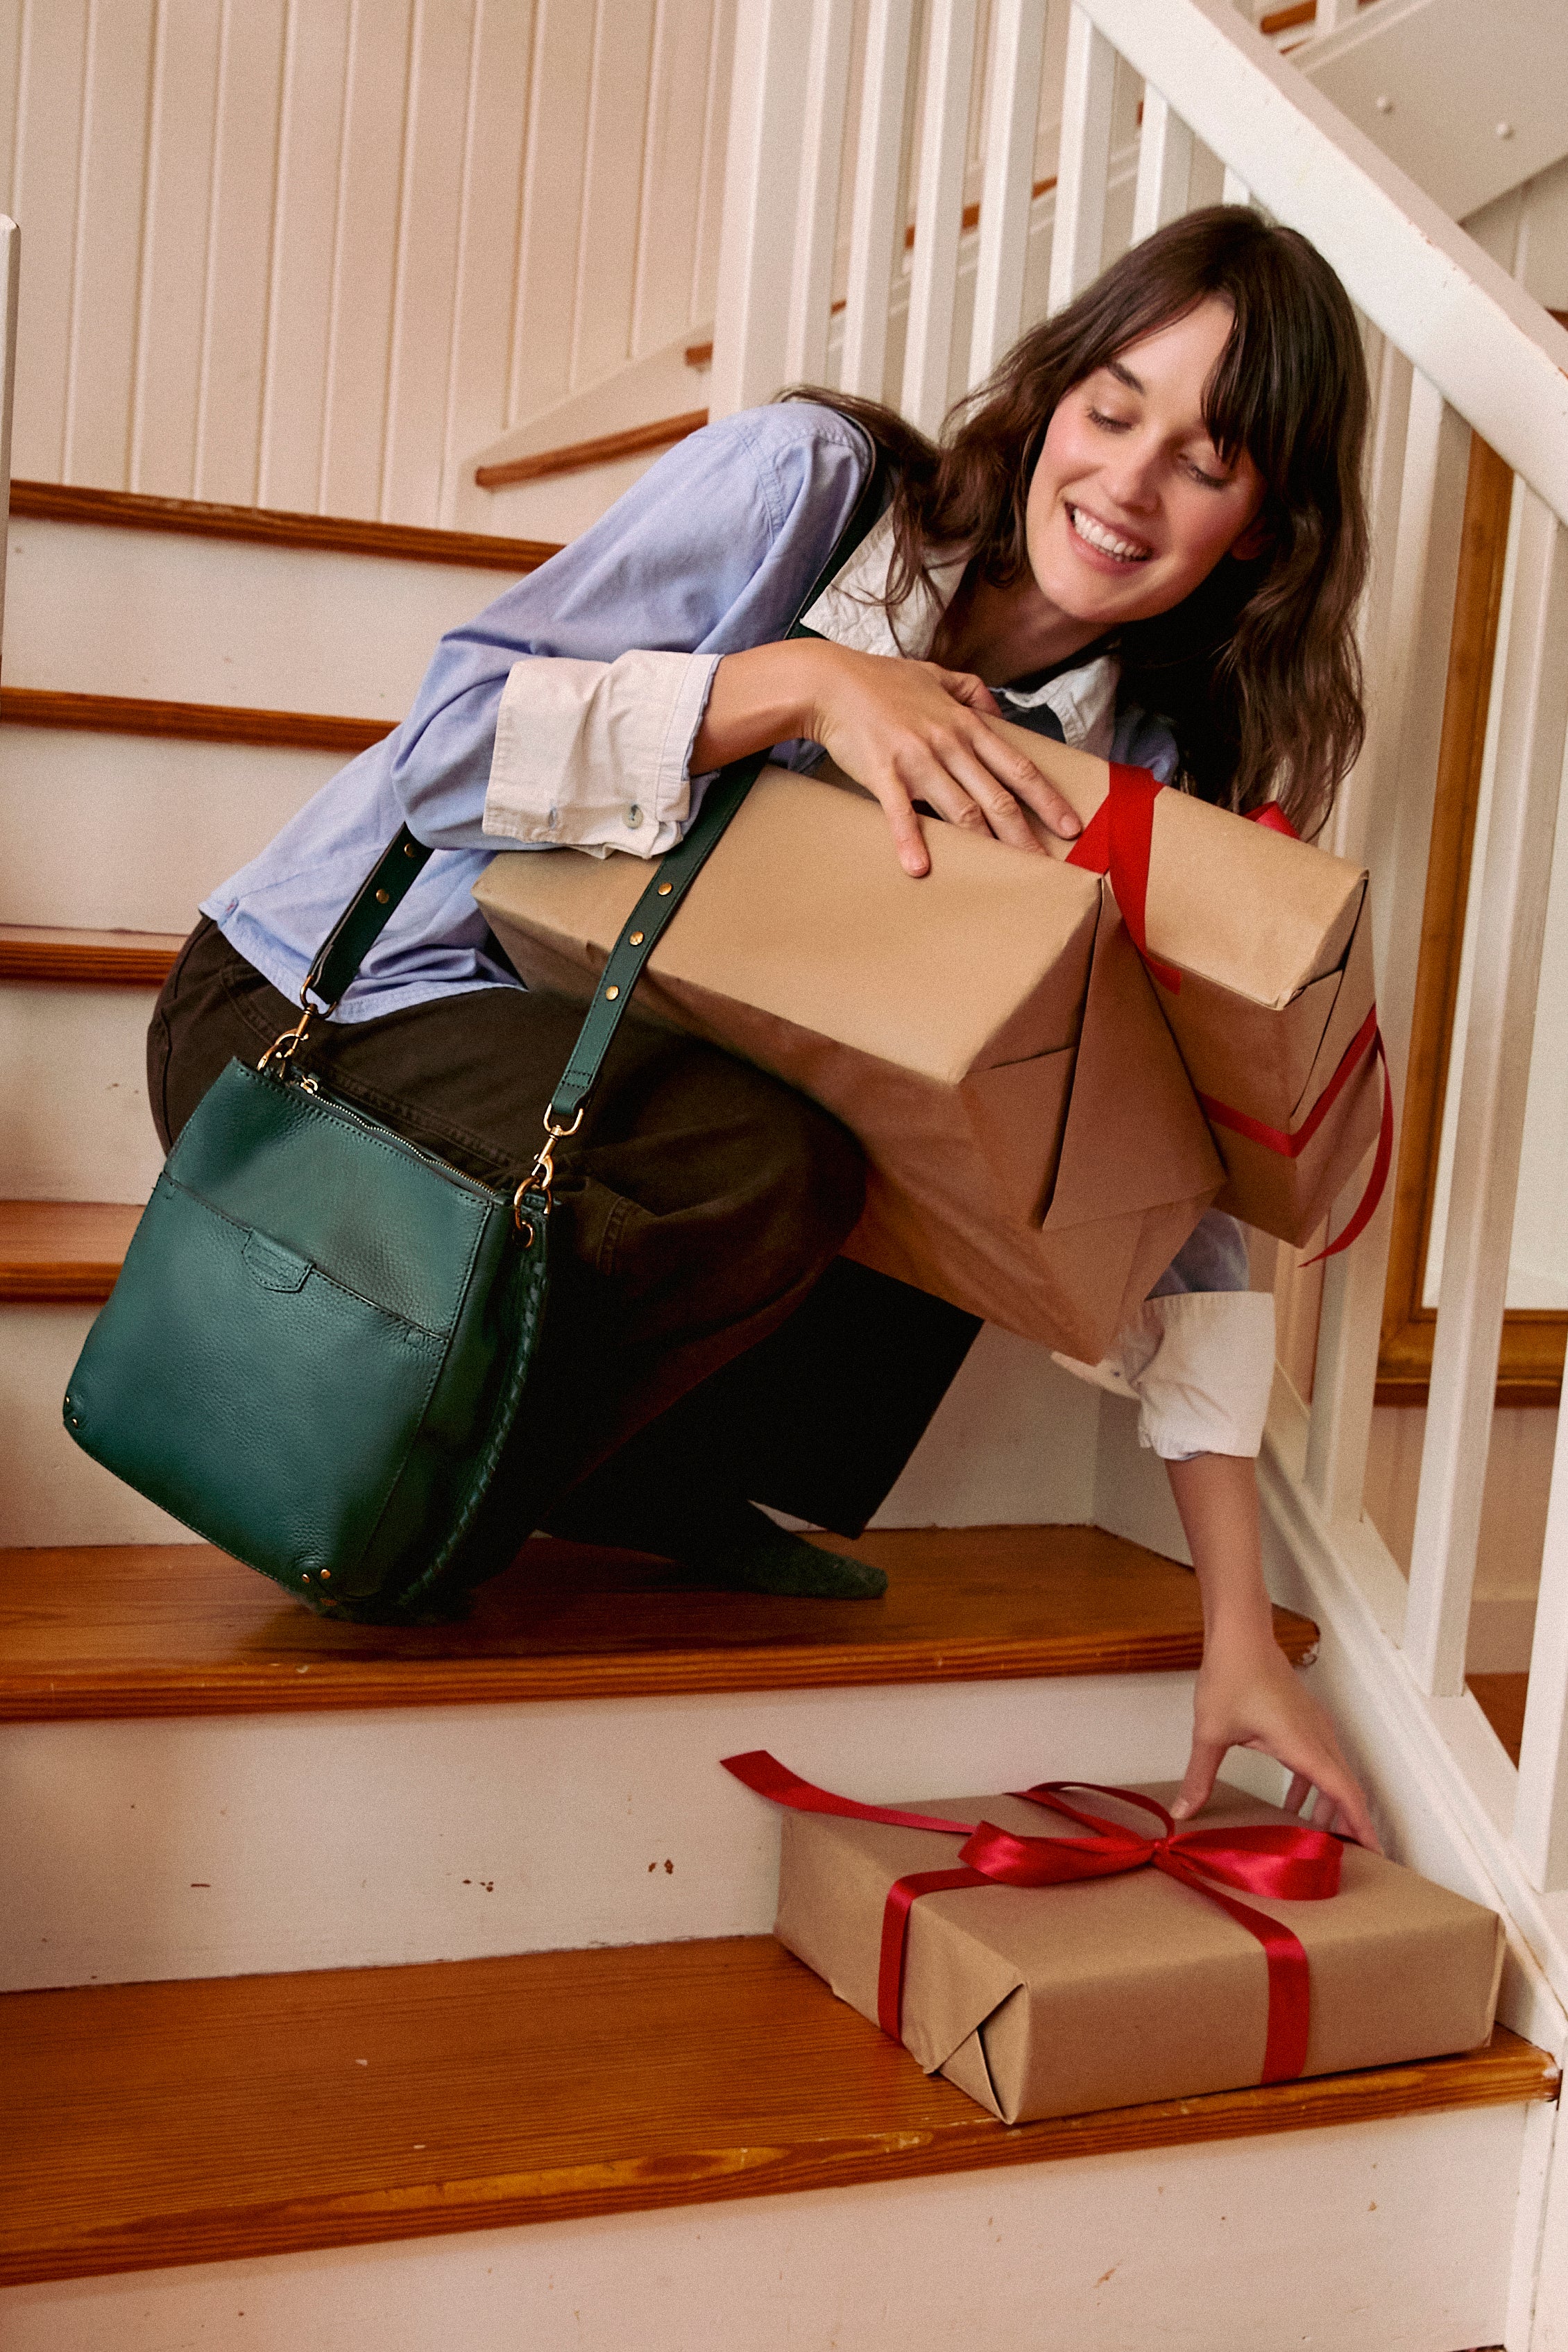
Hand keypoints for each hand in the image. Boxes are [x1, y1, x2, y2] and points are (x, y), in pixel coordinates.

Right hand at [691, 639, 1083, 880]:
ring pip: (962, 808)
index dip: (1046, 799)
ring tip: (1006, 876)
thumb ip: (970, 690)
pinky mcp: (884, 772)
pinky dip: (911, 840)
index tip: (1069, 826)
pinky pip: (901, 812)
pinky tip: (919, 868)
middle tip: (1049, 865)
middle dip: (1027, 834)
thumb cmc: (881, 680)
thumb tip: (997, 711)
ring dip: (986, 844)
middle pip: (998, 796)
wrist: (831, 681)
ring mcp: (918, 759)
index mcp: (965, 724)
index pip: (1017, 767)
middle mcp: (949, 743)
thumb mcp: (935, 674)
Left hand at [1172, 1627, 1381, 1850]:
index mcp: (1304, 1745)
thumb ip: (1199, 1777)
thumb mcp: (1211, 1731)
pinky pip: (1320, 1758)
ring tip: (1317, 1834)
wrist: (1241, 1633)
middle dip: (1348, 1823)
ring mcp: (1315, 1725)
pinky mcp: (1305, 1719)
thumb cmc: (1232, 1675)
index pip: (1344, 1792)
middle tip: (1345, 1857)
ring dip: (1329, 1803)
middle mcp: (1318, 1736)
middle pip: (1345, 1787)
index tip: (1374, 1853)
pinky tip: (1294, 1800)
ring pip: (1333, 1773)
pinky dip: (1315, 1783)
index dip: (1360, 1825)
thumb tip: (1183, 1811)